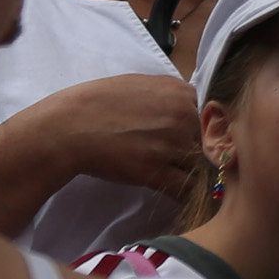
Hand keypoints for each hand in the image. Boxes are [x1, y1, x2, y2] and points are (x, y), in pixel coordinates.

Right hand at [0, 70, 204, 234]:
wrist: (70, 127)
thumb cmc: (96, 102)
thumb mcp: (136, 83)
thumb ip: (165, 92)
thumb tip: (182, 101)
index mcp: (179, 92)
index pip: (207, 113)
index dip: (200, 129)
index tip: (192, 140)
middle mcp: (182, 116)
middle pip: (207, 140)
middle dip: (200, 153)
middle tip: (189, 163)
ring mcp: (172, 145)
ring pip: (200, 166)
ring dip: (194, 175)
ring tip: (187, 182)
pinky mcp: (157, 172)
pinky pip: (185, 189)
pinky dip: (184, 195)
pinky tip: (178, 195)